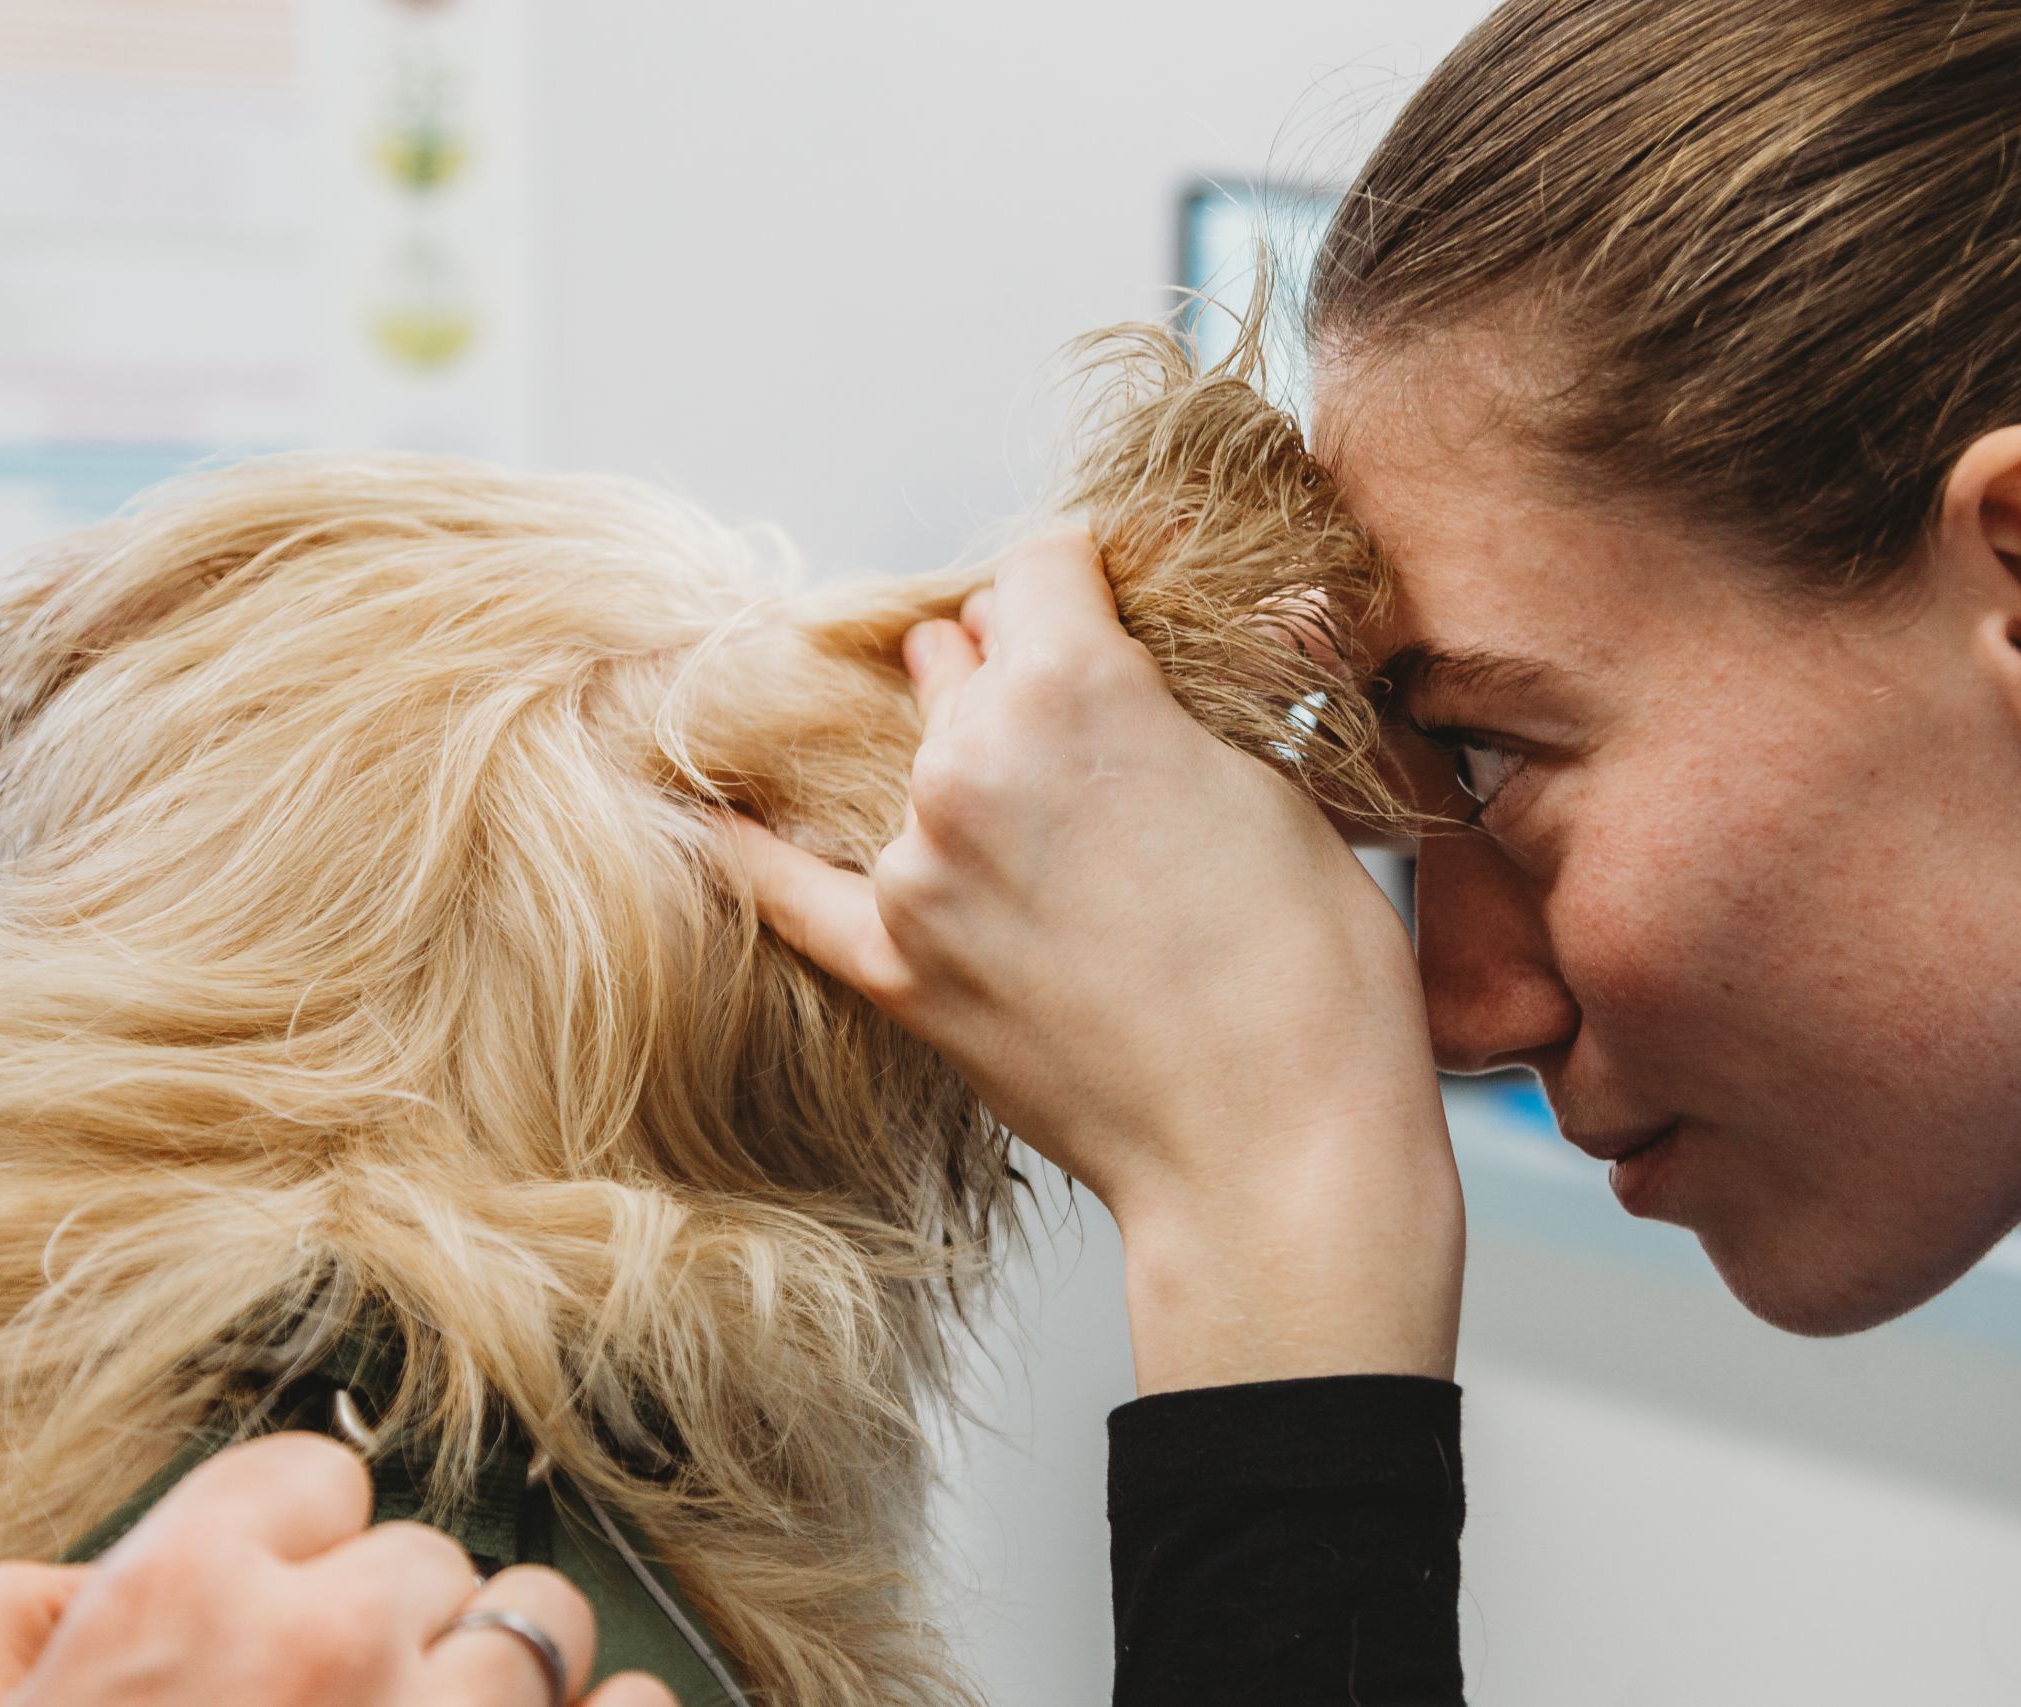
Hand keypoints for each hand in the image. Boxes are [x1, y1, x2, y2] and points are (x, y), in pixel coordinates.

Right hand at [0, 1434, 672, 1706]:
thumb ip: (36, 1632)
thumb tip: (80, 1583)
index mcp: (184, 1599)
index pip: (311, 1480)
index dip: (298, 1551)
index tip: (290, 1603)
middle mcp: (328, 1640)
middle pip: (427, 1561)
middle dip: (394, 1631)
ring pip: (536, 1621)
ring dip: (498, 1679)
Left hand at [718, 530, 1461, 1390]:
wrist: (1275, 1153)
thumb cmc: (1306, 979)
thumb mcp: (1278, 791)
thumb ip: (1181, 709)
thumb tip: (1144, 667)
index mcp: (1075, 690)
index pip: (1041, 568)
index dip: (1082, 579)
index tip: (1098, 596)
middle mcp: (970, 763)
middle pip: (967, 657)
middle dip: (1018, 667)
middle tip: (1081, 722)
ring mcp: (918, 869)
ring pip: (914, 760)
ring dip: (960, 760)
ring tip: (1026, 801)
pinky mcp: (897, 969)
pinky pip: (792, 890)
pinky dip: (756, 850)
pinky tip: (714, 815)